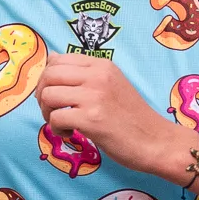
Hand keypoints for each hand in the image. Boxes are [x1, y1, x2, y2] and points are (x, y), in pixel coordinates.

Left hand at [34, 56, 190, 179]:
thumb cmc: (131, 116)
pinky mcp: (92, 119)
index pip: (58, 59)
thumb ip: (83, 72)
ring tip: (63, 124)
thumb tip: (51, 58)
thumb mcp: (110, 84)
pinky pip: (55, 119)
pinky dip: (57, 130)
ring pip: (48, 96)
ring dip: (47, 113)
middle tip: (52, 111)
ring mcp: (95, 97)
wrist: (156, 141)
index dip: (47, 78)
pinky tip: (71, 134)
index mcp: (102, 65)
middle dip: (42, 95)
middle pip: (49, 75)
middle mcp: (98, 76)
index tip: (55, 94)